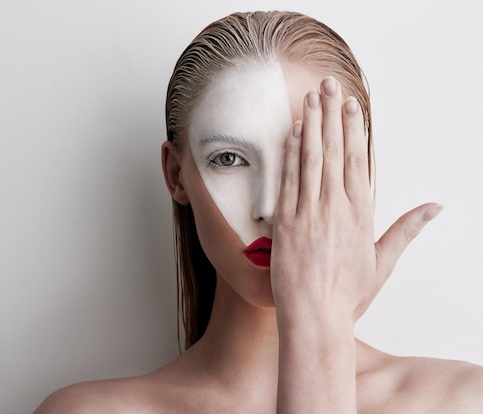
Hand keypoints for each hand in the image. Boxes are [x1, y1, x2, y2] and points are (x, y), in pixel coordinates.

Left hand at [271, 76, 440, 324]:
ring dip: (312, 126)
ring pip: (312, 160)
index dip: (354, 130)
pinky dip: (291, 155)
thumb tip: (436, 207)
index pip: (358, 162)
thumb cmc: (349, 295)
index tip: (352, 105)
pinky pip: (289, 181)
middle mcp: (336, 208)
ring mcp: (309, 213)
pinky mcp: (286, 222)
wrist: (315, 318)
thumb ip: (407, 229)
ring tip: (311, 98)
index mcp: (361, 215)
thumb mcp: (384, 262)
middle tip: (329, 85)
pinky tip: (292, 133)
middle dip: (332, 116)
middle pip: (335, 152)